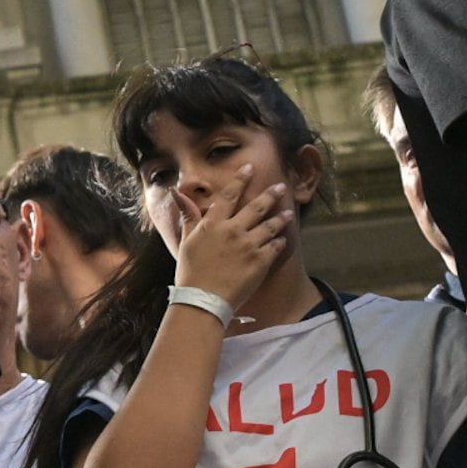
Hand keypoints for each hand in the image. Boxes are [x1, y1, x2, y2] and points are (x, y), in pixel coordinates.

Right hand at [172, 171, 296, 308]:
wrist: (202, 299)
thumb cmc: (190, 271)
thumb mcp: (186, 240)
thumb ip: (188, 215)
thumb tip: (177, 193)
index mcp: (213, 224)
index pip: (229, 195)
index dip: (240, 180)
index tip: (250, 168)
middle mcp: (233, 230)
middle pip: (256, 207)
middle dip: (270, 195)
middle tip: (282, 187)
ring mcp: (249, 246)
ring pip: (270, 226)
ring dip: (280, 218)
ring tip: (289, 213)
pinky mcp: (260, 262)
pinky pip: (275, 247)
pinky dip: (279, 242)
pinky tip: (283, 239)